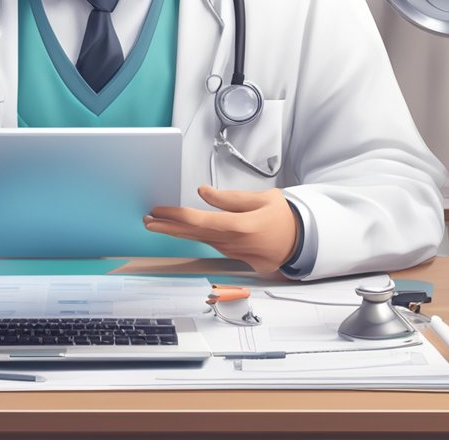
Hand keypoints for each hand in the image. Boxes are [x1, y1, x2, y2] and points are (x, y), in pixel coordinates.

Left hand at [143, 186, 298, 273]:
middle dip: (167, 227)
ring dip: (177, 232)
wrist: (301, 242)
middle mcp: (233, 242)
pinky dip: (193, 237)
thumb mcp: (262, 198)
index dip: (175, 216)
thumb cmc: (283, 218)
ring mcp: (232, 251)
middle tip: (147, 220)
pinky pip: (210, 244)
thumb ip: (230, 198)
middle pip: (192, 234)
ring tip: (157, 224)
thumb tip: (204, 192)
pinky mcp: (234, 256)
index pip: (199, 220)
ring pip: (199, 240)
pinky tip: (181, 231)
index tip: (158, 211)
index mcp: (240, 226)